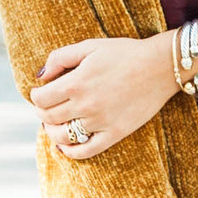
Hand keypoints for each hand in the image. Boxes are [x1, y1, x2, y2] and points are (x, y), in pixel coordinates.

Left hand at [29, 32, 180, 161]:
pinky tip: (65, 146)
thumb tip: (40, 75)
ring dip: (51, 131)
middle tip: (46, 106)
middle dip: (42, 112)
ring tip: (53, 125)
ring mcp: (100, 122)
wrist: (160, 67)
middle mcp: (85, 105)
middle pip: (48, 117)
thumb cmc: (125, 53)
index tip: (40, 93)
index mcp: (76, 82)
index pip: (41, 99)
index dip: (36, 96)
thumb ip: (61, 57)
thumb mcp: (90, 46)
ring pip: (62, 136)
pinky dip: (70, 152)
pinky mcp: (115, 134)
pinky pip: (86, 151)